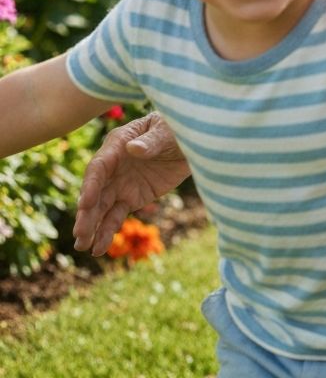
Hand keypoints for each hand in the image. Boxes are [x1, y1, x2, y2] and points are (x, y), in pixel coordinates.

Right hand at [73, 112, 190, 254]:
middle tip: (80, 234)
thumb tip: (133, 148)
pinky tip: (99, 248)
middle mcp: (113, 166)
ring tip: (84, 247)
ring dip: (92, 226)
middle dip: (86, 213)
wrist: (193, 143)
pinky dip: (107, 231)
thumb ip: (151, 141)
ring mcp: (120, 184)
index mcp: (118, 144)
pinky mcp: (131, 198)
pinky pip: (116, 216)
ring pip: (101, 208)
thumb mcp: (167, 132)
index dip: (91, 185)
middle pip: (95, 191)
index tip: (85, 204)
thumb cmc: (176, 130)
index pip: (99, 167)